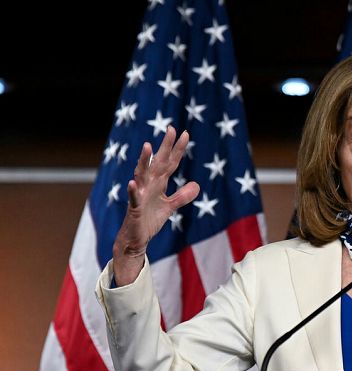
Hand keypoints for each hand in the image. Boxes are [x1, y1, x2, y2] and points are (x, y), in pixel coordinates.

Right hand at [112, 126, 198, 284]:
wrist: (136, 239)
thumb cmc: (149, 220)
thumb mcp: (170, 207)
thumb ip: (182, 195)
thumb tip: (197, 185)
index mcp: (159, 184)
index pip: (170, 163)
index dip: (178, 149)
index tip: (185, 133)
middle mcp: (149, 185)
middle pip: (158, 162)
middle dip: (165, 147)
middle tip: (171, 128)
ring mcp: (140, 195)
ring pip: (142, 175)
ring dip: (144, 161)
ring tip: (148, 147)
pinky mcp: (134, 209)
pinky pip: (133, 198)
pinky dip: (133, 190)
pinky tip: (132, 183)